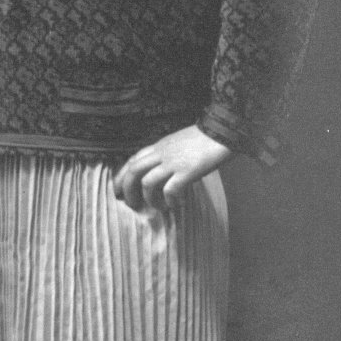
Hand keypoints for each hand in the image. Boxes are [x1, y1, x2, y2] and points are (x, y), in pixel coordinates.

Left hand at [113, 125, 231, 212]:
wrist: (224, 131)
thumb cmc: (205, 139)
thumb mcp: (178, 142)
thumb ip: (167, 154)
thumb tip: (160, 171)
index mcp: (159, 146)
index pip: (132, 160)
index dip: (121, 176)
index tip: (117, 190)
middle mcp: (162, 153)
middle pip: (134, 171)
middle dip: (127, 190)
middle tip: (130, 205)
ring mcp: (174, 162)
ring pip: (148, 182)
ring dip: (149, 199)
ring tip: (156, 208)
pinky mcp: (187, 171)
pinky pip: (170, 190)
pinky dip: (169, 201)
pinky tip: (176, 205)